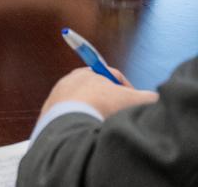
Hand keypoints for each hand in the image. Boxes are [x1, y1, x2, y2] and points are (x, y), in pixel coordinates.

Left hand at [40, 67, 158, 118]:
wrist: (70, 123)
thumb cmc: (102, 106)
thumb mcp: (133, 100)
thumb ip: (148, 98)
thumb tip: (156, 99)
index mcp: (87, 72)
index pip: (111, 77)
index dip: (127, 89)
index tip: (134, 102)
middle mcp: (68, 81)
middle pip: (95, 90)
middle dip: (110, 102)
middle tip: (120, 116)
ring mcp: (56, 97)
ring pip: (81, 105)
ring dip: (93, 114)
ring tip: (103, 126)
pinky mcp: (48, 114)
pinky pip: (68, 119)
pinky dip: (79, 124)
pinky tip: (88, 133)